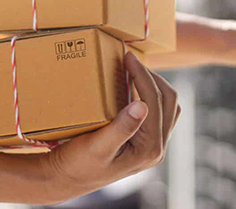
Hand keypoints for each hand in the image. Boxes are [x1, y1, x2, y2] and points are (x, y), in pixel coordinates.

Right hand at [41, 52, 180, 203]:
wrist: (66, 179)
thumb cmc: (77, 164)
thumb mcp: (96, 146)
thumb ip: (121, 127)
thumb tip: (142, 105)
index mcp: (149, 149)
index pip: (154, 102)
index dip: (142, 75)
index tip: (128, 57)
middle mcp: (157, 148)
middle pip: (169, 100)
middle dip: (151, 76)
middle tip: (130, 60)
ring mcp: (155, 146)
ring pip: (168, 105)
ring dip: (154, 85)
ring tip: (134, 70)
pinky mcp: (147, 142)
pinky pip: (160, 112)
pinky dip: (151, 95)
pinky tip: (133, 87)